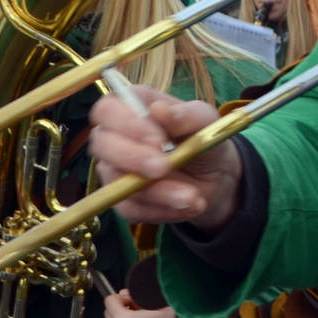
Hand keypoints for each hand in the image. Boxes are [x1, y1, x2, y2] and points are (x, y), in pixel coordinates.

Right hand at [90, 84, 242, 230]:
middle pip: (102, 145)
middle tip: (164, 167)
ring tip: (192, 196)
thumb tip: (159, 109)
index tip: (157, 138)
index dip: (127, 124)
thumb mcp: (205, 120)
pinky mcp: (124, 199)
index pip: (108, 109)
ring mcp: (115, 169)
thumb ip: (185, 115)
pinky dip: (163, 210)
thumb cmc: (202, 136)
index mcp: (131, 107)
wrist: (215, 173)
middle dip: (134, 158)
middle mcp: (115, 136)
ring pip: (117, 182)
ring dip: (157, 192)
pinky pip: (132, 209)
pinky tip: (190, 205)